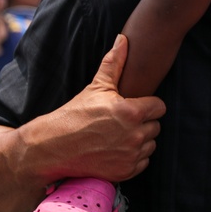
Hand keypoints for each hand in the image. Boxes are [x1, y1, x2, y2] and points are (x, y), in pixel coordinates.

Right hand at [28, 35, 165, 184]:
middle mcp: (135, 135)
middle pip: (156, 126)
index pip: (159, 107)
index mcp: (132, 112)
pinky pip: (142, 162)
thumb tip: (124, 39)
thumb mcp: (96, 87)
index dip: (147, 105)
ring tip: (118, 136)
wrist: (51, 148)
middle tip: (122, 122)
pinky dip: (134, 158)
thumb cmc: (73, 115)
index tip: (134, 106)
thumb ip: (114, 63)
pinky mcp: (125, 172)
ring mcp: (130, 155)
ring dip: (140, 141)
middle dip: (143, 123)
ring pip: (150, 145)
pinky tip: (116, 150)